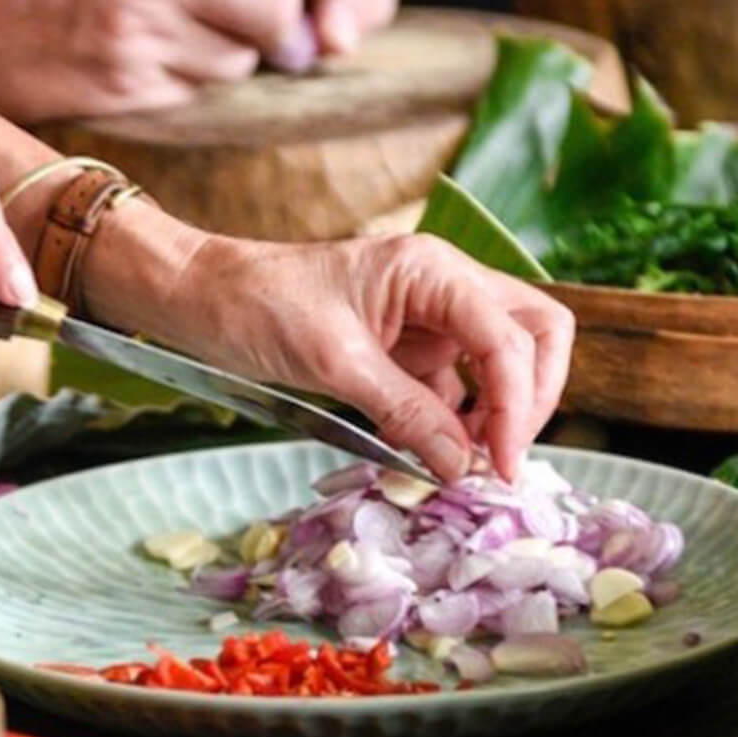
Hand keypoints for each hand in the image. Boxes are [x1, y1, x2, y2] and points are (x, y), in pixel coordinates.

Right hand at [0, 0, 400, 121]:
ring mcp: (140, 32)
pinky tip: (164, 60)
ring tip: (205, 36)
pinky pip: (201, 88)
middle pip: (279, 2)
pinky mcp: (126, 85)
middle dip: (306, 21)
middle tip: (301, 31)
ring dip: (249, 53)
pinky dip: (203, 78)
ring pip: (245, 55)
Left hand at [137, 230, 572, 481]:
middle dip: (531, 399)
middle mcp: (445, 288)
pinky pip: (455, 390)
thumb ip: (405, 411)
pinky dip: (456, 424)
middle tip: (497, 461)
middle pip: (533, 336)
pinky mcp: (407, 353)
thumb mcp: (334, 362)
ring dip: (497, 415)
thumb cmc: (258, 308)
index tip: (498, 466)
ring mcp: (430, 320)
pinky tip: (433, 456)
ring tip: (464, 466)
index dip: (517, 405)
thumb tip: (461, 466)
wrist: (203, 299)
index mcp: (433, 270)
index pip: (511, 336)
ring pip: (502, 365)